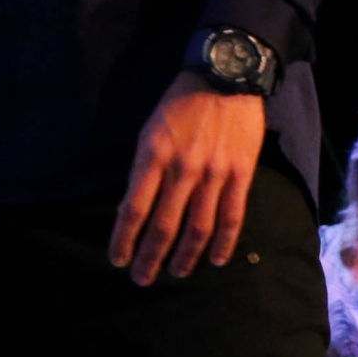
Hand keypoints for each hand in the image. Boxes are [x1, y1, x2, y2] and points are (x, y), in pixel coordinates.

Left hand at [109, 75, 267, 284]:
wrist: (225, 76)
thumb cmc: (179, 103)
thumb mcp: (149, 129)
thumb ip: (143, 169)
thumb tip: (132, 208)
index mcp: (153, 155)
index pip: (133, 208)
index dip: (123, 238)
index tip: (117, 259)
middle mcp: (182, 168)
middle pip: (164, 225)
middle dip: (150, 256)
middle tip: (141, 279)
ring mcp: (214, 173)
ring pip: (198, 227)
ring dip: (185, 256)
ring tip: (176, 274)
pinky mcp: (241, 174)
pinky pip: (232, 217)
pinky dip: (223, 243)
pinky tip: (214, 260)